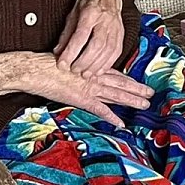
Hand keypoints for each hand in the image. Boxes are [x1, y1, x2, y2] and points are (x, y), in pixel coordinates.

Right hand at [0, 51, 152, 126]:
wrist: (34, 69)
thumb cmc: (46, 63)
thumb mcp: (67, 61)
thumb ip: (78, 67)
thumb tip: (82, 72)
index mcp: (90, 67)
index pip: (114, 75)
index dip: (127, 80)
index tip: (139, 83)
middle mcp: (93, 77)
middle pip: (120, 84)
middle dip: (136, 89)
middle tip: (151, 94)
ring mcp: (88, 88)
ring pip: (115, 95)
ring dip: (131, 100)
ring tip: (144, 105)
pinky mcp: (81, 98)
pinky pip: (99, 109)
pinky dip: (111, 116)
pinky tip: (120, 123)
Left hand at [55, 0, 124, 75]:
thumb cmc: (89, 3)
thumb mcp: (72, 14)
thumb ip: (66, 34)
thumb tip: (58, 52)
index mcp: (91, 12)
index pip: (80, 35)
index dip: (71, 52)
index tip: (62, 64)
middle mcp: (105, 20)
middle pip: (96, 45)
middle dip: (84, 61)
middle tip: (74, 70)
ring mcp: (115, 28)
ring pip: (108, 51)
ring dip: (95, 66)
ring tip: (85, 74)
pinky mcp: (121, 35)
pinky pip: (116, 52)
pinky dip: (107, 64)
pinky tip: (98, 70)